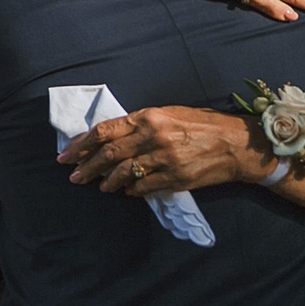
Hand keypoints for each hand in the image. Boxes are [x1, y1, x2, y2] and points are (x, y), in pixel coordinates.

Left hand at [58, 106, 276, 195]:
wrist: (238, 144)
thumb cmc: (202, 125)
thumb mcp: (169, 114)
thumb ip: (139, 124)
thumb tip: (109, 137)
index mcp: (149, 117)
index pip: (105, 131)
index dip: (81, 144)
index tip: (66, 155)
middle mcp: (154, 136)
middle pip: (109, 154)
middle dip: (87, 167)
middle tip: (74, 177)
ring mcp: (164, 159)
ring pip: (123, 173)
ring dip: (107, 182)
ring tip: (100, 186)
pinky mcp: (175, 178)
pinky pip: (143, 187)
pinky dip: (130, 190)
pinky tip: (126, 190)